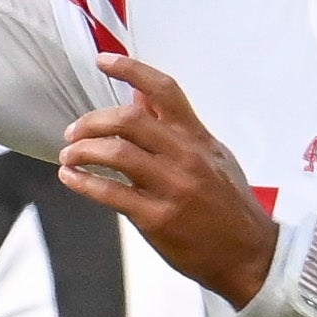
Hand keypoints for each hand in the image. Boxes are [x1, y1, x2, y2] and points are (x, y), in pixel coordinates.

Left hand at [58, 59, 278, 303]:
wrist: (249, 255)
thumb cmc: (230, 205)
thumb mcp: (212, 156)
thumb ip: (176, 127)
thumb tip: (140, 96)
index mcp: (197, 138)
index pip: (163, 90)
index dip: (130, 69)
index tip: (103, 61)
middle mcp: (184, 157)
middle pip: (129, 119)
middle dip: (92, 121)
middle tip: (72, 132)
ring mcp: (171, 188)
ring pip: (116, 153)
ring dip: (82, 150)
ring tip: (68, 156)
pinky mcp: (157, 219)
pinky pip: (111, 193)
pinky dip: (83, 182)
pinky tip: (71, 178)